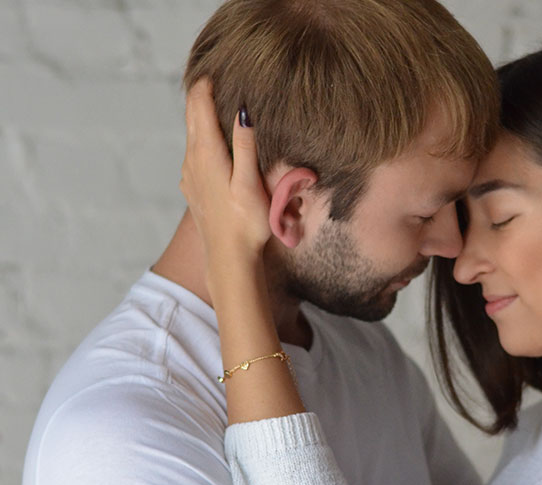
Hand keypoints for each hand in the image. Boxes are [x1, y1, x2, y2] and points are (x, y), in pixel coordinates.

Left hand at [180, 78, 270, 275]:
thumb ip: (246, 146)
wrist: (228, 259)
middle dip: (201, 95)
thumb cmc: (246, 223)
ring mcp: (189, 175)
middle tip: (211, 76)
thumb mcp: (251, 183)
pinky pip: (194, 154)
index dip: (206, 84)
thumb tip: (243, 111)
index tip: (216, 67)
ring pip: (192, 135)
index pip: (200, 106)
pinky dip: (201, 139)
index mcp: (207, 154)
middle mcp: (192, 160)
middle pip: (192, 117)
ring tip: (213, 101)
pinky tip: (212, 143)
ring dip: (201, 117)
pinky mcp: (192, 188)